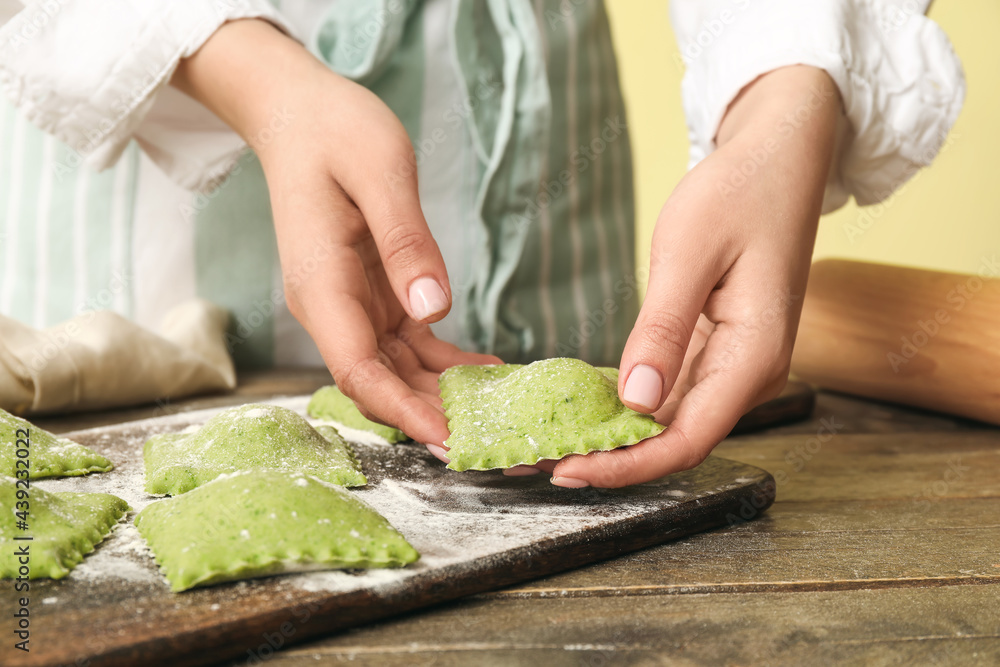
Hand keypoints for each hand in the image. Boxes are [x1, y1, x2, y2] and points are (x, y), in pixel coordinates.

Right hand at [172, 20, 498, 446]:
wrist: (300, 113)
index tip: (446, 440)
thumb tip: (434, 309)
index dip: (400, 410)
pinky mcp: (372, 294)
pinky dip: (443, 362)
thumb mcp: (380, 172)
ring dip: (439, 395)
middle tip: (487, 442)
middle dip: (426, 416)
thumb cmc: (334, 131)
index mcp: (321, 285)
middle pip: (377, 381)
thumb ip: (406, 242)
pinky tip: (485, 369)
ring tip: (497, 412)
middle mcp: (331, 306)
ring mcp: (351, 304)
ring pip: (395, 369)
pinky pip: (409, 342)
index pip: (356, 369)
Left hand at [550, 66, 841, 487]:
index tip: (567, 471)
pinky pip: (671, 393)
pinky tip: (584, 408)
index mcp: (753, 356)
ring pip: (671, 423)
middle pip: (676, 441)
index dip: (627, 466)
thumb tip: (635, 400)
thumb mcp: (689, 253)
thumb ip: (663, 329)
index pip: (688, 440)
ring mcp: (735, 364)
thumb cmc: (740, 192)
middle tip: (538, 462)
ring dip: (614, 438)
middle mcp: (749, 373)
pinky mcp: (717, 349)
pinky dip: (627, 406)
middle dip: (609, 460)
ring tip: (550, 442)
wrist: (780, 157)